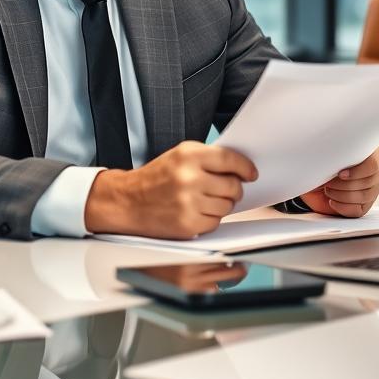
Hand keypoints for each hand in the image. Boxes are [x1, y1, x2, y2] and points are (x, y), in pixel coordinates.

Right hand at [84, 141, 256, 238]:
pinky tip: (194, 211)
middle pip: (233, 186)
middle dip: (233, 189)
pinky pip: (215, 222)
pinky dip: (209, 219)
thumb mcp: (178, 156)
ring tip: (203, 200)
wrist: (127, 201)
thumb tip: (240, 169)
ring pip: (226, 205)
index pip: (230, 159)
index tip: (251, 173)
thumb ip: (208, 159)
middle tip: (224, 188)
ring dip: (221, 204)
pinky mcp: (188, 223)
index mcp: (188, 155)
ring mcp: (188, 202)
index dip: (245, 167)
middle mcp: (189, 177)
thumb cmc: (155, 178)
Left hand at [299, 143, 378, 217]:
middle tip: (328, 182)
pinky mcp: (365, 204)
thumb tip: (331, 146)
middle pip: (370, 180)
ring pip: (365, 195)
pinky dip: (342, 207)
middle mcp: (377, 169)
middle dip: (344, 184)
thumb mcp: (326, 151)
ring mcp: (373, 188)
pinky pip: (359, 210)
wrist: (312, 178)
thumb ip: (334, 149)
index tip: (340, 174)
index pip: (374, 163)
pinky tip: (332, 201)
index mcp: (372, 151)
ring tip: (328, 190)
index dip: (357, 172)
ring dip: (341, 194)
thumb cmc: (322, 160)